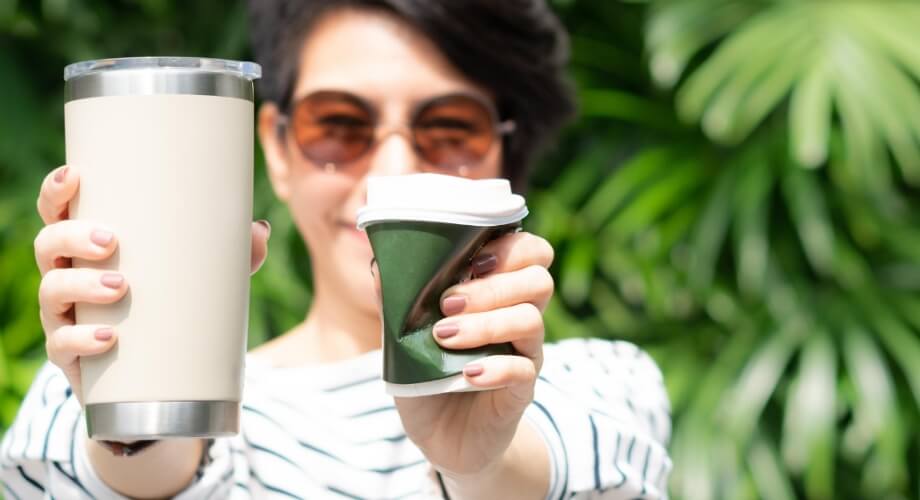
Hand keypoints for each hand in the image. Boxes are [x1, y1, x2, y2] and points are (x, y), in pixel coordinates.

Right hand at [34, 165, 270, 405]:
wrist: (157, 379)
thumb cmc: (172, 306)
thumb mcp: (202, 277)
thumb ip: (232, 254)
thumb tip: (260, 229)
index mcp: (88, 247)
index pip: (58, 211)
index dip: (56, 192)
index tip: (75, 176)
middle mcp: (67, 275)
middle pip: (49, 245)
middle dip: (72, 237)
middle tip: (111, 241)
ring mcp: (64, 316)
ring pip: (51, 291)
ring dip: (81, 285)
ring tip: (120, 287)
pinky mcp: (70, 356)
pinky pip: (61, 345)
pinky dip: (81, 339)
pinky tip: (108, 338)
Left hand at [392, 231, 553, 487]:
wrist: (441, 435)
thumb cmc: (427, 374)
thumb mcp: (405, 336)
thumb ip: (399, 300)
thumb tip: (379, 264)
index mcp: (498, 293)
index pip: (531, 252)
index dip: (510, 247)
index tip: (471, 260)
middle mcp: (519, 317)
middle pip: (538, 280)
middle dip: (492, 286)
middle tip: (447, 303)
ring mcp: (524, 354)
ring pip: (530, 321)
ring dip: (486, 323)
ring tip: (444, 336)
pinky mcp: (521, 391)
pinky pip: (523, 370)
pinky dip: (494, 368)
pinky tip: (466, 374)